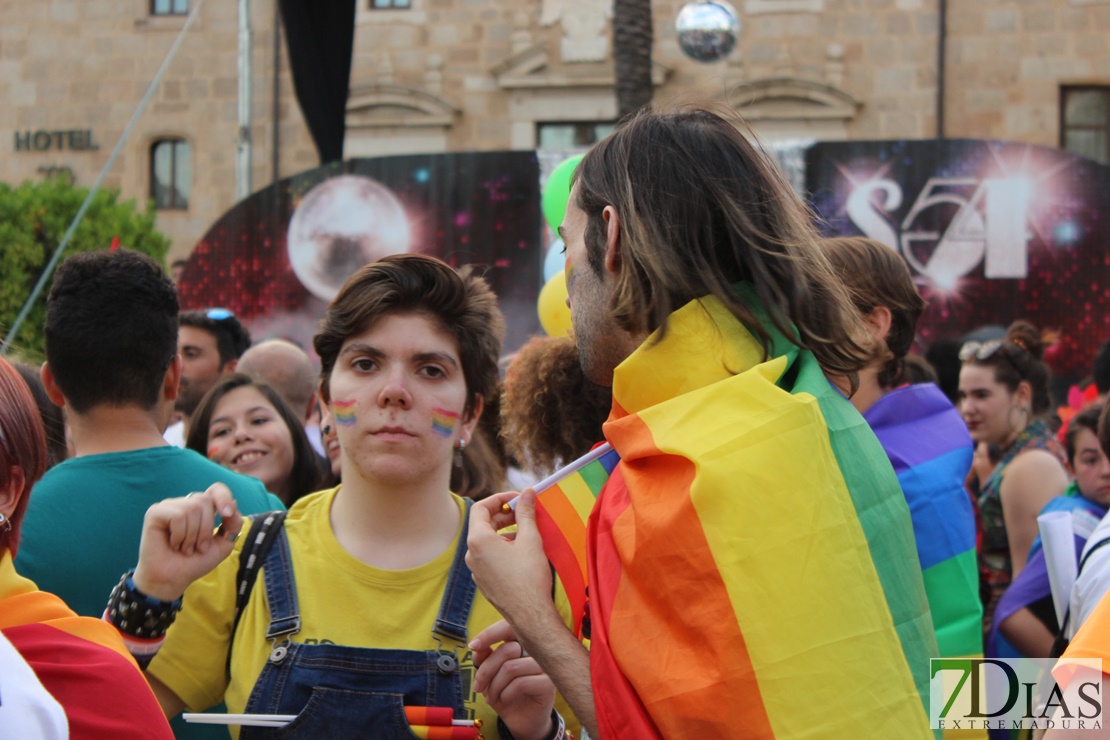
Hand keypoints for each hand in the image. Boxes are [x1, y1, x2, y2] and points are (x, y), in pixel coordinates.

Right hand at [132, 483, 242, 600]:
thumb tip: (234, 502)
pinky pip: (177, 515)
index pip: (216, 489)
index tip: (227, 515)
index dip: (224, 497)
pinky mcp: (155, 513)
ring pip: (192, 508)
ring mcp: (169, 506)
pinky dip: (179, 535)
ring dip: (192, 536)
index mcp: (201, 508)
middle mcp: (185, 503)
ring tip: (185, 548)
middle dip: (206, 529)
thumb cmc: (195, 562)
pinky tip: (173, 544)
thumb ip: (233, 524)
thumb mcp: (223, 544)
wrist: (173, 579)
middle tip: (197, 547)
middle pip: (205, 501)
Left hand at [466, 489, 553, 625]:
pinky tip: (521, 551)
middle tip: (525, 512)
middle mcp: (471, 554)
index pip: (481, 507)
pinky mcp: (483, 581)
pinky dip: (502, 548)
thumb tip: (527, 492)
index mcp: (478, 540)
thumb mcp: (530, 539)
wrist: (530, 615)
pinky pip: (489, 557)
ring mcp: (476, 570)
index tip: (518, 499)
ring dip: (504, 531)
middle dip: (504, 515)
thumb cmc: (530, 577)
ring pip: (486, 542)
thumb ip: (526, 513)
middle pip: (483, 524)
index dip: (500, 498)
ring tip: (526, 531)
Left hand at [471, 620, 555, 739]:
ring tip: (492, 697)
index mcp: (523, 643)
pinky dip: (506, 693)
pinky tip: (505, 699)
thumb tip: (477, 647)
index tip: (473, 646)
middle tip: (478, 687)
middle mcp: (536, 651)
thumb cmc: (506, 693)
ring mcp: (545, 666)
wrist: (522, 721)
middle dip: (486, 670)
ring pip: (511, 667)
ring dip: (495, 686)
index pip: (508, 627)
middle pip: (506, 649)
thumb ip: (484, 658)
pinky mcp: (548, 683)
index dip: (489, 634)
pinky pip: (520, 683)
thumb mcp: (490, 676)